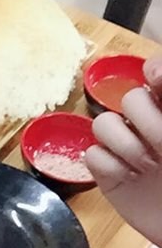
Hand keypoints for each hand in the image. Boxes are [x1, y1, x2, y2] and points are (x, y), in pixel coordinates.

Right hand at [86, 57, 161, 247]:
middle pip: (128, 98)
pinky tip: (130, 179)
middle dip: (146, 121)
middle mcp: (149, 126)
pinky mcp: (108, 174)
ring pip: (103, 124)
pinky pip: (92, 156)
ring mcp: (127, 151)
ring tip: (145, 166)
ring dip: (124, 145)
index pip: (156, 77)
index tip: (157, 80)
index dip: (155, 73)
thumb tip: (154, 68)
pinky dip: (109, 168)